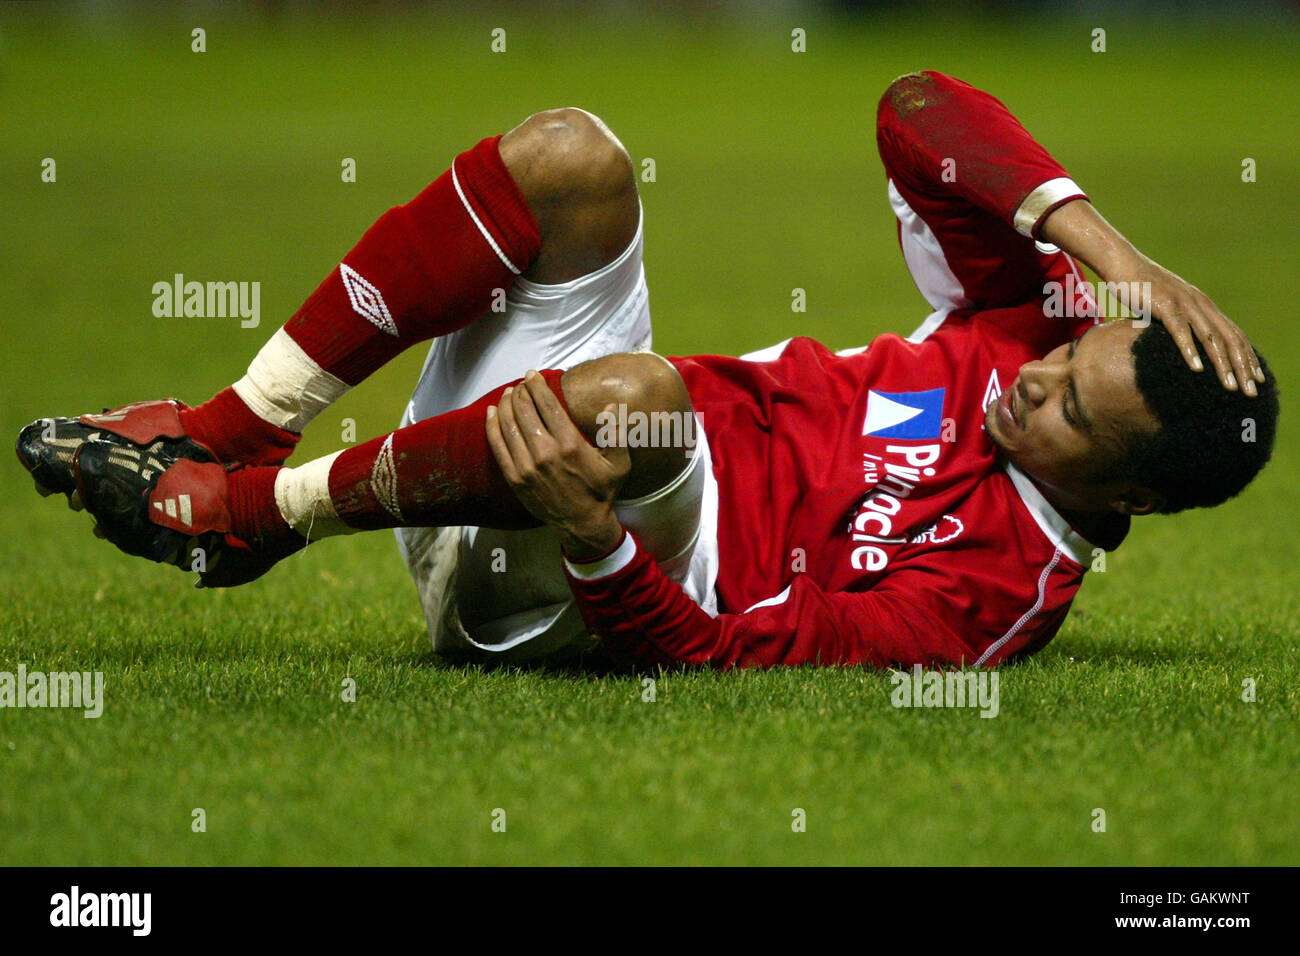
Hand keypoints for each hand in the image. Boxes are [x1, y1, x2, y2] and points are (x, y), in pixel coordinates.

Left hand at [484, 370, 629, 559]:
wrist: (582, 524)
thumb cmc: (601, 491)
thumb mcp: (619, 464)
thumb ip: (616, 433)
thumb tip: (611, 406)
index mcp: (570, 444)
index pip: (547, 405)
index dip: (537, 385)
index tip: (532, 374)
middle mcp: (546, 452)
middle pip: (524, 410)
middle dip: (520, 391)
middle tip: (521, 384)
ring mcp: (527, 466)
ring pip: (509, 425)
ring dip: (505, 404)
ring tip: (507, 393)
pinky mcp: (515, 478)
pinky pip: (498, 446)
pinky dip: (492, 426)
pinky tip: (491, 412)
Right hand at [1041, 199, 1264, 395]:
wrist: (1123, 263)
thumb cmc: (1141, 288)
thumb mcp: (1167, 307)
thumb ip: (1180, 323)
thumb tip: (1183, 346)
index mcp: (1204, 306)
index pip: (1234, 334)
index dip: (1247, 357)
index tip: (1256, 379)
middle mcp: (1200, 303)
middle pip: (1229, 339)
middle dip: (1242, 367)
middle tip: (1251, 391)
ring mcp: (1183, 303)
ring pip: (1210, 338)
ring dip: (1222, 364)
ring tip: (1230, 386)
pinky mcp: (1164, 304)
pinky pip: (1180, 330)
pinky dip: (1190, 350)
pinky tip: (1196, 368)